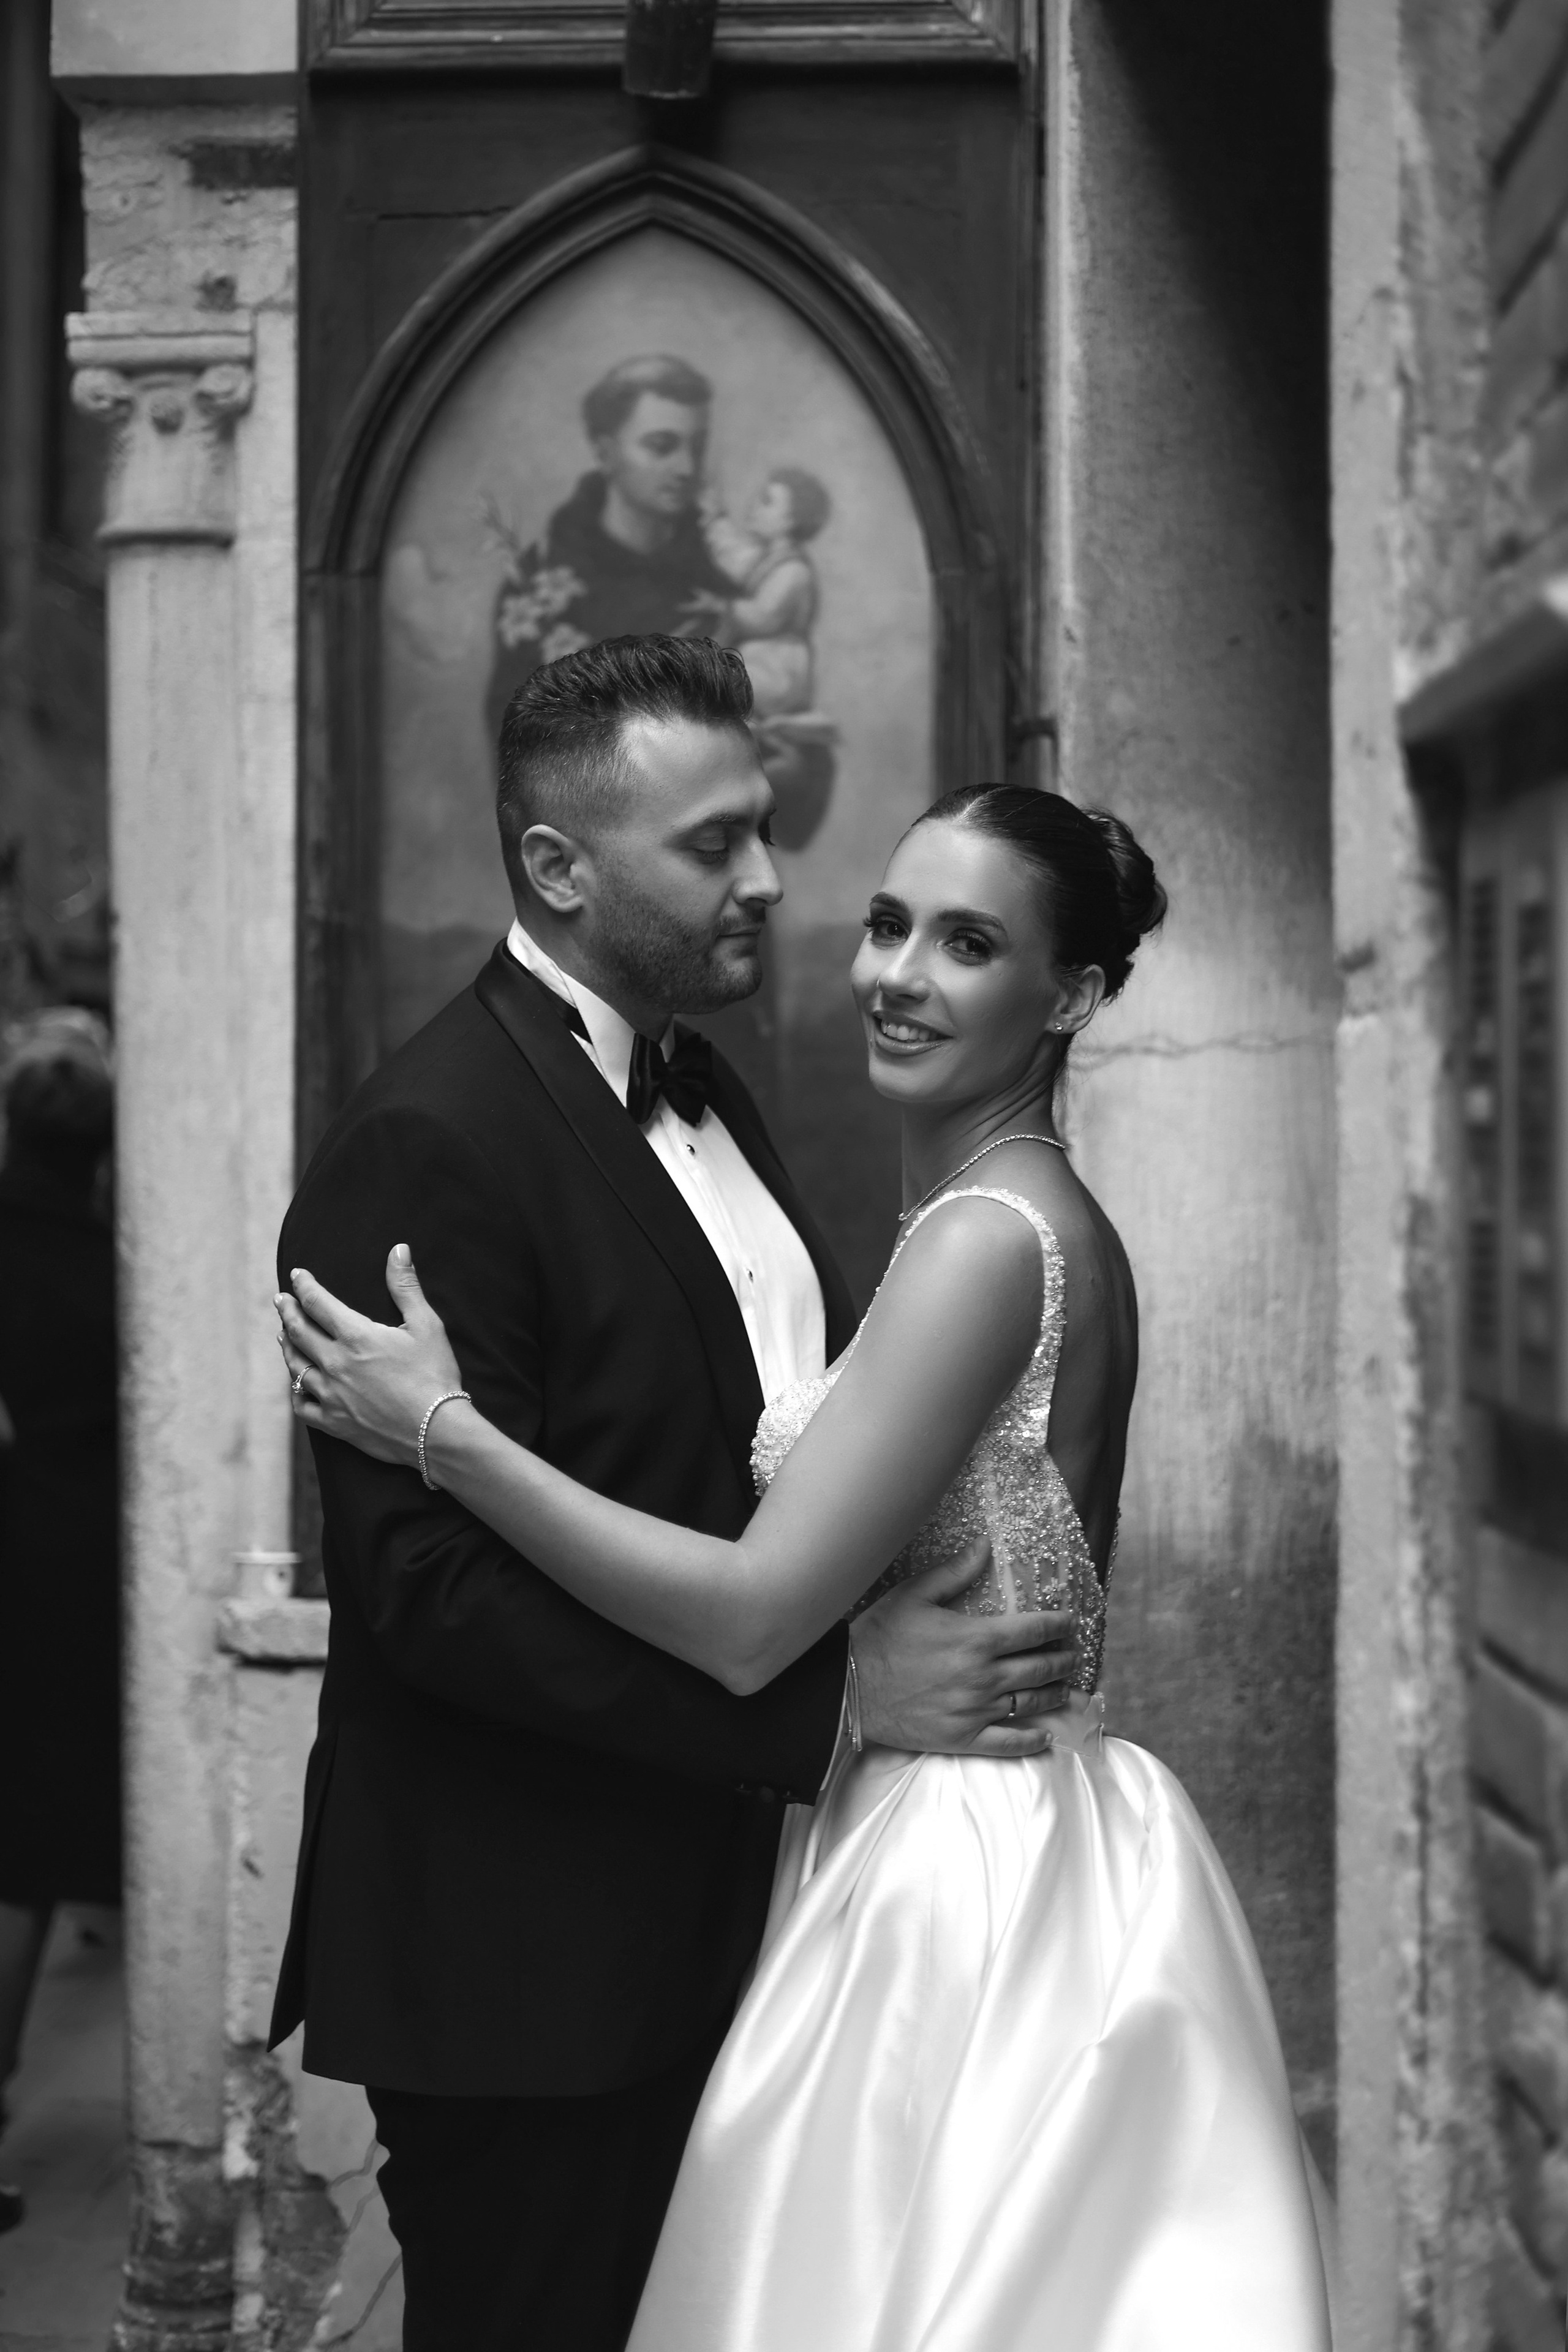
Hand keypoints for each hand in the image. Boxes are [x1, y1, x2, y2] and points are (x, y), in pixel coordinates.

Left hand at [275, 1246, 464, 1468]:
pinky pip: (302, 1405)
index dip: (305, 1286)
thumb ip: (406, 1287)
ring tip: (284, 1335)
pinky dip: (295, 1391)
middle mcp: (335, 1364)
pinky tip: (296, 1384)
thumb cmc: (435, 1375)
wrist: (437, 1431)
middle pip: (299, 1332)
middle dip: (288, 1311)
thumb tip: (398, 1250)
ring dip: (287, 1346)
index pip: (318, 1303)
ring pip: (295, 1366)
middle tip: (281, 1300)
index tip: (297, 1275)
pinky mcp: (334, 1422)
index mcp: (356, 1337)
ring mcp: (331, 1395)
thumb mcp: (426, 1325)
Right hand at [851, 1540, 1076, 1758]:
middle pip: (1041, 1667)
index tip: (1071, 1622)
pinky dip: (1032, 1740)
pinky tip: (1044, 1735)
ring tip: (1065, 1686)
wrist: (848, 1688)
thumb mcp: (914, 1594)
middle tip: (1073, 1653)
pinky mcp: (963, 1738)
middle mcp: (984, 1677)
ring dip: (1055, 1693)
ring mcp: (976, 1711)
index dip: (1059, 1625)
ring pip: (1031, 1703)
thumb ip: (955, 1571)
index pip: (1035, 1631)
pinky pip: (1008, 1743)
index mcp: (977, 1639)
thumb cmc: (879, 1637)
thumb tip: (985, 1545)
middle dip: (1063, 1658)